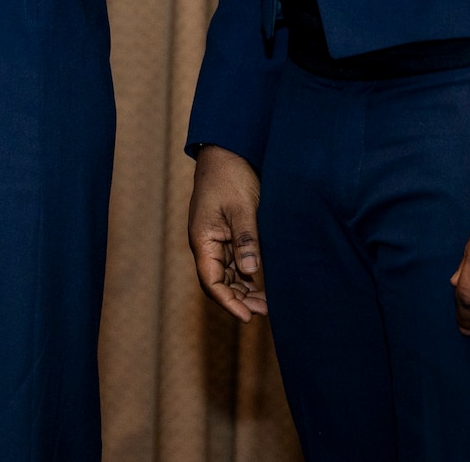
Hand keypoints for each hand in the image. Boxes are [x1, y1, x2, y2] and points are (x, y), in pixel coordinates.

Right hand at [188, 145, 268, 321]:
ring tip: (266, 303)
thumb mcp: (242, 208)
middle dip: (239, 300)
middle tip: (265, 311)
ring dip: (243, 290)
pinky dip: (245, 276)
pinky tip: (261, 282)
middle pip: (218, 282)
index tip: (248, 318)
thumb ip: (246, 240)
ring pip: (226, 275)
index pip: (212, 282)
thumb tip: (251, 272)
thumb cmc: (231, 176)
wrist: (226, 152)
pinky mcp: (225, 233)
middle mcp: (205, 243)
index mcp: (203, 239)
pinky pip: (232, 262)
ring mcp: (214, 239)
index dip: (229, 302)